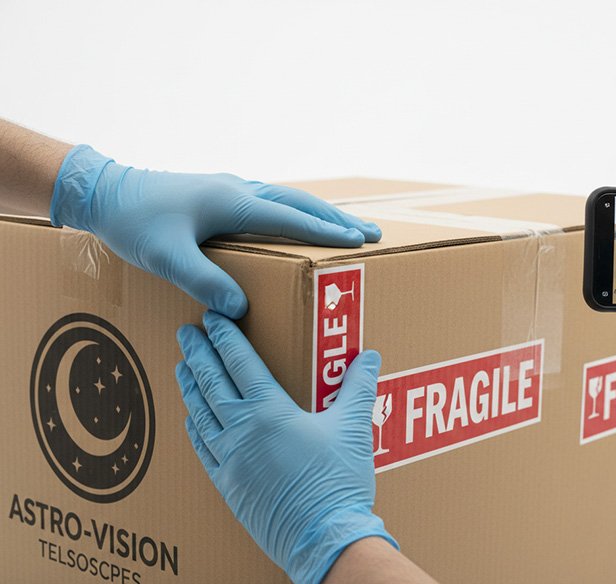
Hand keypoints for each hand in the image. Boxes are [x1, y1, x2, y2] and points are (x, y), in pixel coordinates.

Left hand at [51, 145, 380, 318]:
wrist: (105, 192)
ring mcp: (231, 188)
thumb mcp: (166, 257)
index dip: (328, 231)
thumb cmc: (135, 222)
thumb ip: (204, 281)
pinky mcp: (221, 193)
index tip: (361, 241)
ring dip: (320, 213)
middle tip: (372, 233)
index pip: (292, 218)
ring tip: (347, 228)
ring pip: (288, 199)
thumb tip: (240, 307)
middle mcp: (239, 190)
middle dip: (338, 219)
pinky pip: (271, 201)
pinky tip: (297, 223)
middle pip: (301, 203)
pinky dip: (296, 212)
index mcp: (233, 202)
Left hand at [176, 311, 396, 583]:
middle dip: (198, 354)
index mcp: (270, 411)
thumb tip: (368, 355)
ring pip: (200, 414)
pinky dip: (194, 429)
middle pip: (212, 383)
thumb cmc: (338, 481)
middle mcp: (242, 431)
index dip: (226, 338)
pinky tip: (190, 420)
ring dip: (190, 387)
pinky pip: (203, 450)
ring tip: (181, 368)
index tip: (213, 318)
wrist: (323, 537)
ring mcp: (230, 460)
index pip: (241, 363)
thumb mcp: (353, 427)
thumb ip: (358, 386)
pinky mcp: (228, 486)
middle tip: (186, 333)